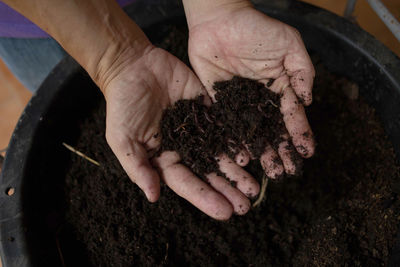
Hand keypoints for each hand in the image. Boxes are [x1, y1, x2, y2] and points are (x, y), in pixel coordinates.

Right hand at [102, 43, 258, 219]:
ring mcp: (199, 129)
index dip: (206, 198)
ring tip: (254, 186)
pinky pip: (227, 127)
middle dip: (228, 190)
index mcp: (165, 159)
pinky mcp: (209, 108)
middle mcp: (185, 148)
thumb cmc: (122, 105)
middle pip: (210, 173)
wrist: (133, 67)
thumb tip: (154, 197)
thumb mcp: (122, 139)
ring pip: (222, 153)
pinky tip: (253, 152)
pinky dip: (239, 140)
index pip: (188, 183)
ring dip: (238, 171)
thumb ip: (138, 167)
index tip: (225, 212)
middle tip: (246, 206)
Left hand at [184, 1, 315, 176]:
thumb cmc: (256, 28)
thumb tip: (308, 101)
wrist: (219, 21)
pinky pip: (227, 126)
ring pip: (252, 133)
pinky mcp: (219, 103)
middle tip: (286, 173)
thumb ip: (302, 71)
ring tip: (269, 172)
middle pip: (272, 130)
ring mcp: (240, 103)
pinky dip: (234, 142)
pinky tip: (241, 158)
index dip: (299, 134)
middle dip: (281, 151)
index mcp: (280, 87)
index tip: (306, 153)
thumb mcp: (289, 43)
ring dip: (261, 153)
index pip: (292, 115)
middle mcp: (261, 100)